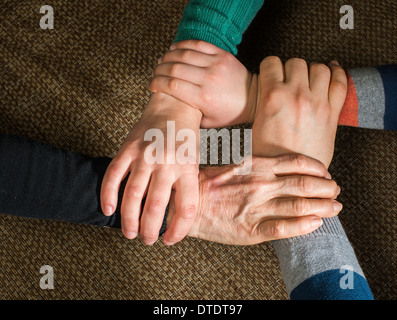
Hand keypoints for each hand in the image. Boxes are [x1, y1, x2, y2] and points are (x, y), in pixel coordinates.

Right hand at [100, 93, 200, 245]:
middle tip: (147, 240)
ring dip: (129, 220)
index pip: (185, 208)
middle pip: (156, 207)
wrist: (174, 105)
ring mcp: (145, 155)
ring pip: (133, 195)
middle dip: (149, 230)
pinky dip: (108, 195)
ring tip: (130, 233)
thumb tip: (171, 218)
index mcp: (188, 168)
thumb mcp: (193, 161)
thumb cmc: (186, 138)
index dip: (178, 230)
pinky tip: (108, 210)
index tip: (169, 240)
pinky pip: (113, 175)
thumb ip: (184, 186)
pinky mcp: (128, 147)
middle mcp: (167, 163)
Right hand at [149, 40, 257, 127]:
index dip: (157, 83)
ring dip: (168, 56)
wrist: (253, 98)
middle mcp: (209, 79)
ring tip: (162, 61)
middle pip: (174, 68)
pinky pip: (198, 44)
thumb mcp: (208, 122)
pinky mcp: (222, 54)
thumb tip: (170, 110)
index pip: (172, 86)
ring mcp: (216, 64)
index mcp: (204, 98)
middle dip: (159, 70)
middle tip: (154, 73)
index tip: (151, 85)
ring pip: (184, 54)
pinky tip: (174, 48)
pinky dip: (183, 44)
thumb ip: (189, 116)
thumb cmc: (229, 113)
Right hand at [166, 155, 340, 244]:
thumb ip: (261, 166)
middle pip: (305, 185)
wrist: (188, 203)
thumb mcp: (237, 165)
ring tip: (334, 209)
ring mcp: (257, 208)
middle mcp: (261, 185)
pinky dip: (303, 226)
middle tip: (336, 192)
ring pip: (299, 206)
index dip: (318, 169)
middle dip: (327, 189)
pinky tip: (315, 224)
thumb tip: (285, 169)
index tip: (327, 173)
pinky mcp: (251, 230)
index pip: (298, 163)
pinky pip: (284, 229)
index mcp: (258, 166)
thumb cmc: (211, 183)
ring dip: (323, 208)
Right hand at [252, 57, 347, 167]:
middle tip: (289, 80)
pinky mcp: (332, 112)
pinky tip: (333, 70)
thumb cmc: (270, 157)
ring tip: (308, 79)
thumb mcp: (254, 127)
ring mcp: (317, 102)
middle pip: (296, 62)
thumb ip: (260, 104)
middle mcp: (296, 95)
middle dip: (291, 69)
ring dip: (312, 71)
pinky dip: (338, 72)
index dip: (270, 66)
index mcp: (272, 97)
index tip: (272, 72)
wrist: (291, 176)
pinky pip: (341, 82)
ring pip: (320, 68)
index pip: (271, 62)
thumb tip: (264, 90)